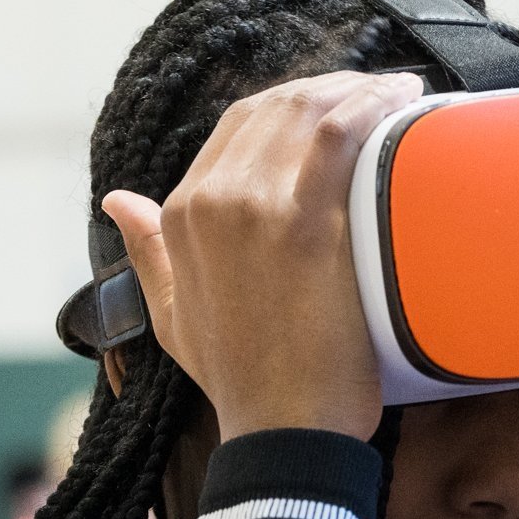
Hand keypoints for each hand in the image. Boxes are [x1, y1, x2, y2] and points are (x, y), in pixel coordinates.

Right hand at [102, 71, 423, 441]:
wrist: (283, 431)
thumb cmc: (240, 381)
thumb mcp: (173, 316)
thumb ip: (148, 251)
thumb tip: (116, 200)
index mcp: (181, 214)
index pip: (236, 126)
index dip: (289, 104)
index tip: (333, 103)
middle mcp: (212, 198)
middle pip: (274, 109)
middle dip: (327, 88)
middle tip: (375, 93)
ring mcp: (257, 206)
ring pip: (308, 110)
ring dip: (357, 88)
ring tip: (395, 92)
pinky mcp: (308, 222)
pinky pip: (342, 134)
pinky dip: (374, 104)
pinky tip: (403, 97)